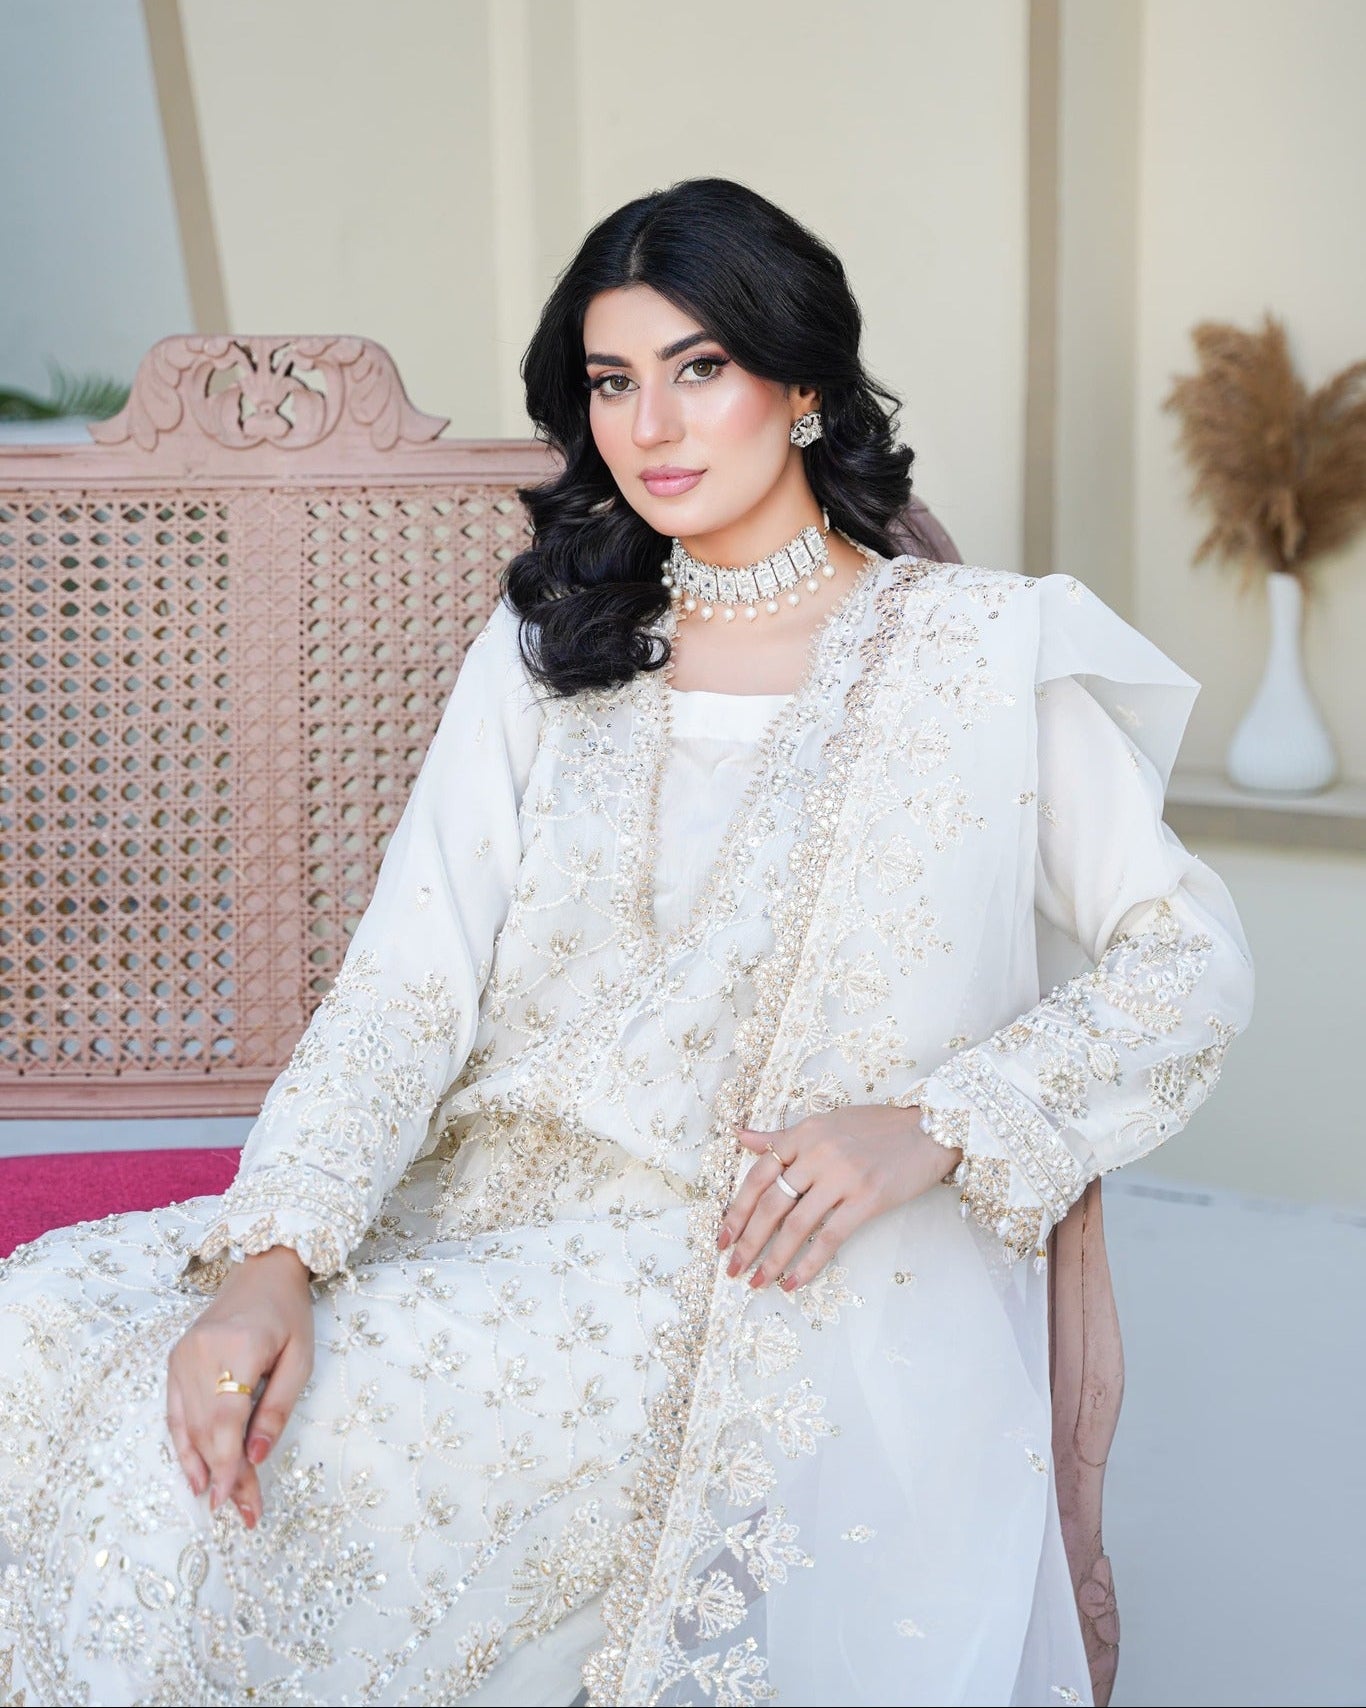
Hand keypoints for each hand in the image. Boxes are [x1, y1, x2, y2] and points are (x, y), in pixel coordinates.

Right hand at [165, 1244, 314, 1528]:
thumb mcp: (300, 1360)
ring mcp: (182, 1356)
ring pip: (187, 1426)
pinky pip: (174, 1412)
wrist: (264, 1271)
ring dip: (203, 1468)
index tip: (236, 1502)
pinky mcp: (174, 1360)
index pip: (227, 1421)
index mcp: (239, 1348)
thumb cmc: (290, 1314)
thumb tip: (255, 1459)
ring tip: (222, 1501)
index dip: (228, 1466)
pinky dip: (183, 1446)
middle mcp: (201, 1352)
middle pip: (206, 1430)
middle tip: (241, 1511)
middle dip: (223, 1474)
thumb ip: (277, 1410)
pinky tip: (194, 1475)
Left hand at [718, 1106, 962, 1292]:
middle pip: (771, 1204)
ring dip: (772, 1259)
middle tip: (732, 1268)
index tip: (722, 1236)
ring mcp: (842, 1177)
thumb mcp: (825, 1122)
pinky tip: (794, 1282)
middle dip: (747, 1241)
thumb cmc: (877, 1127)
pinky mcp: (867, 1200)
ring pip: (796, 1225)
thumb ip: (782, 1135)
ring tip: (758, 1281)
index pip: (758, 1175)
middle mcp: (817, 1154)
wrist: (929, 1130)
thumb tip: (741, 1137)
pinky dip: (808, 1264)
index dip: (736, 1209)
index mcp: (804, 1134)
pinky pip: (830, 1238)